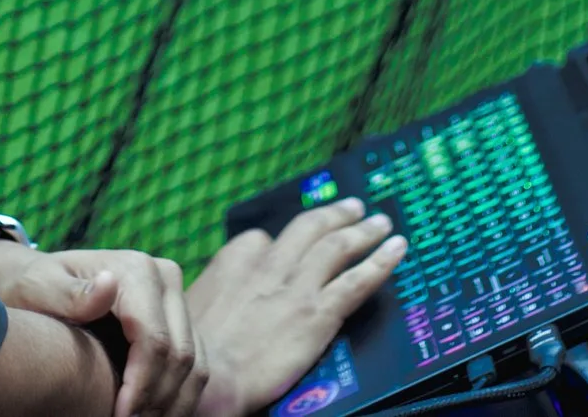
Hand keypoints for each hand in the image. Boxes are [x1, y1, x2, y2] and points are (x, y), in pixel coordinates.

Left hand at [0, 242, 207, 416]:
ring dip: (172, 404)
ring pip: (195, 364)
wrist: (43, 282)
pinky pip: (196, 365)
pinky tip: (152, 415)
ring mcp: (177, 298)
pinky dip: (179, 397)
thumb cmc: (34, 288)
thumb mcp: (39, 288)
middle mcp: (166, 279)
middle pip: (180, 354)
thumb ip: (69, 293)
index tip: (119, 416)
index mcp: (136, 270)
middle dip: (156, 400)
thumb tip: (108, 285)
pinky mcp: (181, 319)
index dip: (141, 385)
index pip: (155, 339)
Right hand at [186, 200, 406, 416]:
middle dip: (335, 215)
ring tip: (381, 223)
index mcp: (235, 260)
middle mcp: (269, 265)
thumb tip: (222, 291)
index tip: (298, 243)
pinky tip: (397, 250)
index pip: (264, 239)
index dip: (283, 242)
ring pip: (337, 246)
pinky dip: (381, 261)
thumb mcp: (190, 305)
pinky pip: (357, 281)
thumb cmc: (193, 352)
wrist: (210, 379)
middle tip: (355, 208)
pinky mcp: (319, 313)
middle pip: (309, 228)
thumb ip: (217, 289)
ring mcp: (297, 287)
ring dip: (363, 231)